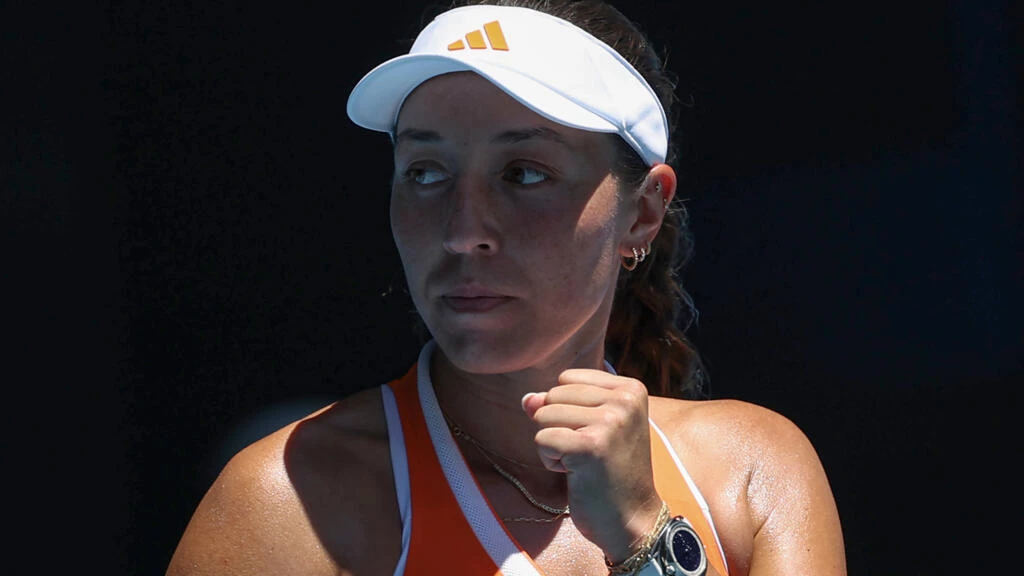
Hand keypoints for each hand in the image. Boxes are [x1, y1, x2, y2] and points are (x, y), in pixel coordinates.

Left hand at [521, 369, 663, 562]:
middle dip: (558, 426)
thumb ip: (558, 404)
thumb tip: (526, 398)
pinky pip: (542, 439)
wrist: (633, 520)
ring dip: (554, 445)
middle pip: (553, 395)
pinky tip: (575, 473)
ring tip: (582, 463)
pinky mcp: (590, 446)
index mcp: (630, 389)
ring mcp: (609, 422)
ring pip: (543, 415)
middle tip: (588, 453)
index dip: (567, 409)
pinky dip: (550, 460)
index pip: (567, 379)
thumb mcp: (591, 427)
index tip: (595, 435)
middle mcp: (624, 401)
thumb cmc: (610, 472)